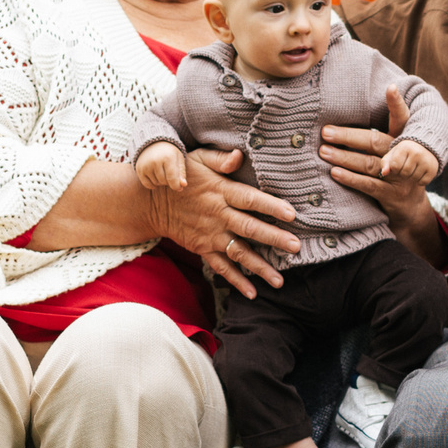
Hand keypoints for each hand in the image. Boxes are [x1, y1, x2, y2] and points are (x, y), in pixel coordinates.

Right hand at [134, 143, 186, 189]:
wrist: (153, 143)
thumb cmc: (169, 153)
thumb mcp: (178, 159)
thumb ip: (181, 173)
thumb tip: (183, 186)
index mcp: (168, 157)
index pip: (172, 178)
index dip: (176, 186)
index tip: (179, 187)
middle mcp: (155, 161)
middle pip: (164, 182)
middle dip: (168, 181)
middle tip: (169, 174)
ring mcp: (146, 166)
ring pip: (156, 184)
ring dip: (161, 182)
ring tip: (162, 173)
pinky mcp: (139, 170)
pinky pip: (147, 185)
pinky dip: (153, 184)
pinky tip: (156, 177)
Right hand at [147, 148, 297, 296]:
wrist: (152, 202)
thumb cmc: (181, 176)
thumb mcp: (197, 159)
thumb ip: (219, 159)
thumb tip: (239, 155)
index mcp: (220, 191)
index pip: (249, 199)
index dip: (270, 206)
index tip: (292, 214)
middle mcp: (218, 215)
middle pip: (249, 228)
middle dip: (273, 238)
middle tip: (295, 246)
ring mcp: (210, 235)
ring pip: (238, 252)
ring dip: (259, 267)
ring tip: (279, 280)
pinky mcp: (202, 248)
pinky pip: (221, 267)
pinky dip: (236, 280)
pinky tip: (253, 292)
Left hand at [323, 91, 439, 243]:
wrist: (410, 208)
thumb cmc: (394, 173)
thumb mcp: (393, 152)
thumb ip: (375, 137)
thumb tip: (341, 122)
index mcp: (403, 141)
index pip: (401, 119)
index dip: (397, 104)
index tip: (391, 88)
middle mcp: (403, 157)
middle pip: (375, 142)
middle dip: (349, 136)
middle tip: (326, 131)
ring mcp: (400, 177)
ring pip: (369, 163)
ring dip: (344, 157)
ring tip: (323, 151)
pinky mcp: (392, 195)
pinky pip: (369, 185)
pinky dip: (351, 178)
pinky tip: (334, 173)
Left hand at [380, 140, 439, 183]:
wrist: (425, 148)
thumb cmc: (404, 153)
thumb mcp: (393, 155)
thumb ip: (385, 164)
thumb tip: (384, 173)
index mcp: (404, 147)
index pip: (395, 166)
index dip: (395, 169)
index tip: (398, 165)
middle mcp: (417, 153)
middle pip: (405, 173)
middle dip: (403, 173)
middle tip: (406, 167)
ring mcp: (426, 161)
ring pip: (414, 178)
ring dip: (411, 177)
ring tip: (413, 169)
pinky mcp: (433, 169)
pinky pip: (423, 182)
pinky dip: (420, 181)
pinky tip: (420, 173)